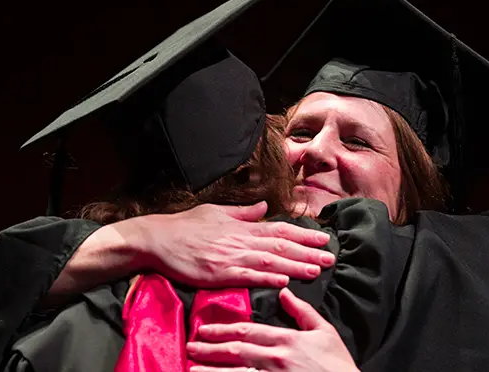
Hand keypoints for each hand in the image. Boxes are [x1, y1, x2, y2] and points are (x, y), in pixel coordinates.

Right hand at [131, 201, 334, 287]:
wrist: (158, 239)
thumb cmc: (185, 226)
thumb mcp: (216, 212)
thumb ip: (243, 213)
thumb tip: (264, 208)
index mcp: (242, 227)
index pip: (279, 231)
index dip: (304, 235)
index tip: (323, 238)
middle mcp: (240, 241)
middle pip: (281, 246)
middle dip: (308, 252)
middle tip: (330, 257)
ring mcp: (230, 258)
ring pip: (270, 262)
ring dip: (295, 266)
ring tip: (316, 270)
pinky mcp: (218, 274)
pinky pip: (247, 276)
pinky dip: (267, 278)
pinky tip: (283, 281)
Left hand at [186, 288, 359, 371]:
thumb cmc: (338, 364)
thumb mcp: (324, 333)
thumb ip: (302, 312)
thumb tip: (285, 292)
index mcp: (286, 340)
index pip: (248, 331)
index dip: (224, 329)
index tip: (205, 328)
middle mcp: (275, 359)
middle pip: (236, 350)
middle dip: (211, 347)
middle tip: (191, 344)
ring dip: (212, 370)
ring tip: (192, 367)